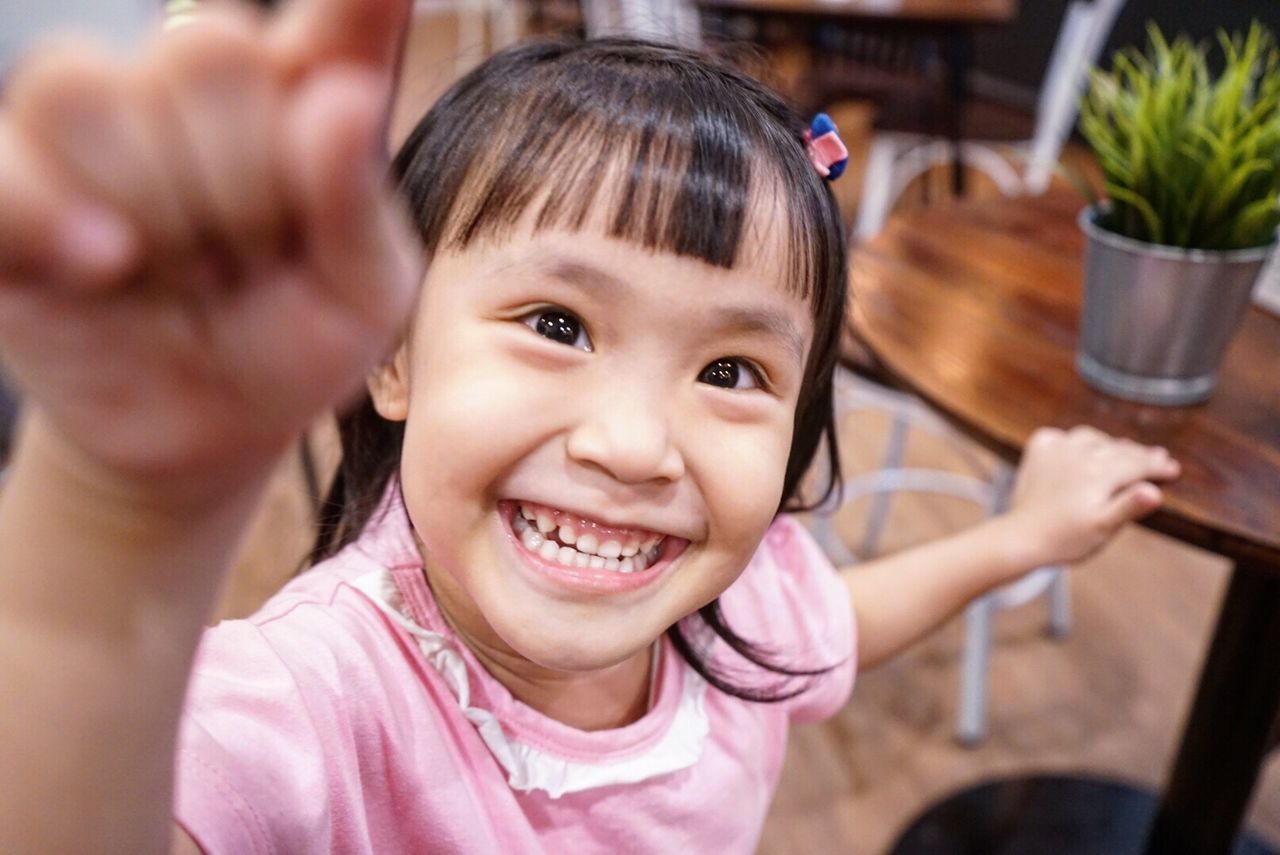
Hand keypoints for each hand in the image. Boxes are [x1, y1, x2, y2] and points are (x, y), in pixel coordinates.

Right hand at [0, 0, 418, 500]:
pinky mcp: (15, 189)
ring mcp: (90, 130)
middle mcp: (190, 87)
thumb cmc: (296, 345)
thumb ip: (358, 206)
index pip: (331, 23)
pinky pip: (7, 174)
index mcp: (299, 100)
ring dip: (158, 216)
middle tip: (251, 262)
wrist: (207, 427)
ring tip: (190, 279)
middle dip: (244, 186)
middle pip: (206, 57)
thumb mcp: (361, 297)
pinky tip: (108, 264)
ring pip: (92, 93)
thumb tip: (343, 102)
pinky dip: (48, 218)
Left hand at [1004, 425, 1180, 566]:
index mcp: (1098, 473)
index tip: (1173, 469)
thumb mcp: (1103, 528)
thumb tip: (1154, 491)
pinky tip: (1080, 447)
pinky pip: (1061, 437)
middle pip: (1118, 450)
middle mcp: (1078, 454)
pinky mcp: (1038, 451)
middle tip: (1158, 457)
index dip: (1157, 467)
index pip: (1137, 464)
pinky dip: (1075, 440)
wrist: (1020, 537)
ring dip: (1109, 444)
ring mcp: (1056, 450)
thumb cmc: (1065, 539)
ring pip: (1092, 438)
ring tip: (1123, 450)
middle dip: (1139, 455)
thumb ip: (1129, 507)